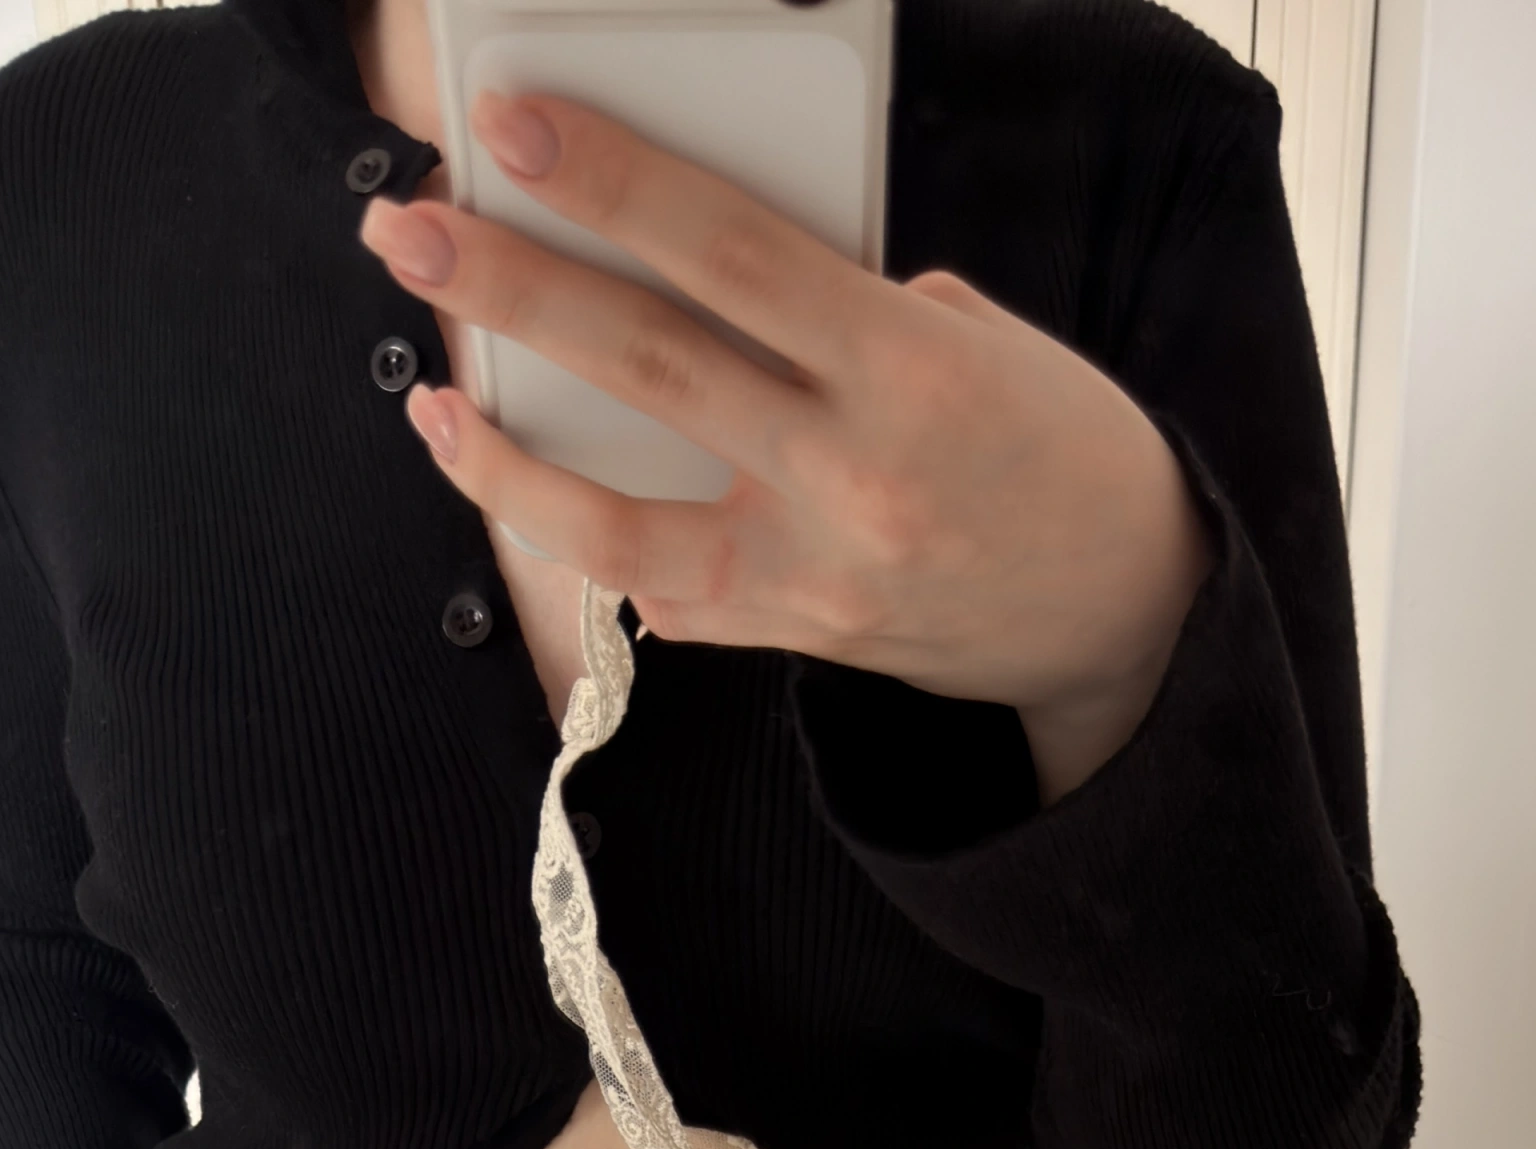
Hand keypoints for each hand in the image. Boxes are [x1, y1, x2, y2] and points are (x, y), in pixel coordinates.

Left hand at [359, 96, 1213, 801]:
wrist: (1129, 612)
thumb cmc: (1055, 443)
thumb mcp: (975, 336)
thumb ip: (842, 307)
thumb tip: (704, 276)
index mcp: (908, 370)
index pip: (730, 254)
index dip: (614, 184)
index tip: (513, 126)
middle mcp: (852, 479)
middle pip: (649, 365)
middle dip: (512, 289)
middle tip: (406, 231)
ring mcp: (816, 574)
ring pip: (621, 524)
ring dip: (507, 463)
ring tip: (433, 401)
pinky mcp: (799, 636)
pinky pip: (671, 595)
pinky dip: (600, 547)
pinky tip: (542, 497)